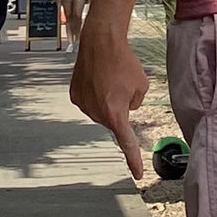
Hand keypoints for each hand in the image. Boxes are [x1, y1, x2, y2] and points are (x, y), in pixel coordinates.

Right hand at [70, 21, 150, 179]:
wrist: (100, 41)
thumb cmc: (124, 61)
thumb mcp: (142, 86)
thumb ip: (136, 105)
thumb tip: (125, 108)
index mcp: (116, 114)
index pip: (127, 143)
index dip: (133, 160)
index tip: (138, 175)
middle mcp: (96, 113)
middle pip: (113, 120)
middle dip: (119, 108)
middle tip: (122, 85)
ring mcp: (83, 105)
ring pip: (100, 111)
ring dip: (106, 100)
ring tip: (109, 78)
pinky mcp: (74, 95)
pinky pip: (89, 101)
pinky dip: (95, 94)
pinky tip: (97, 79)